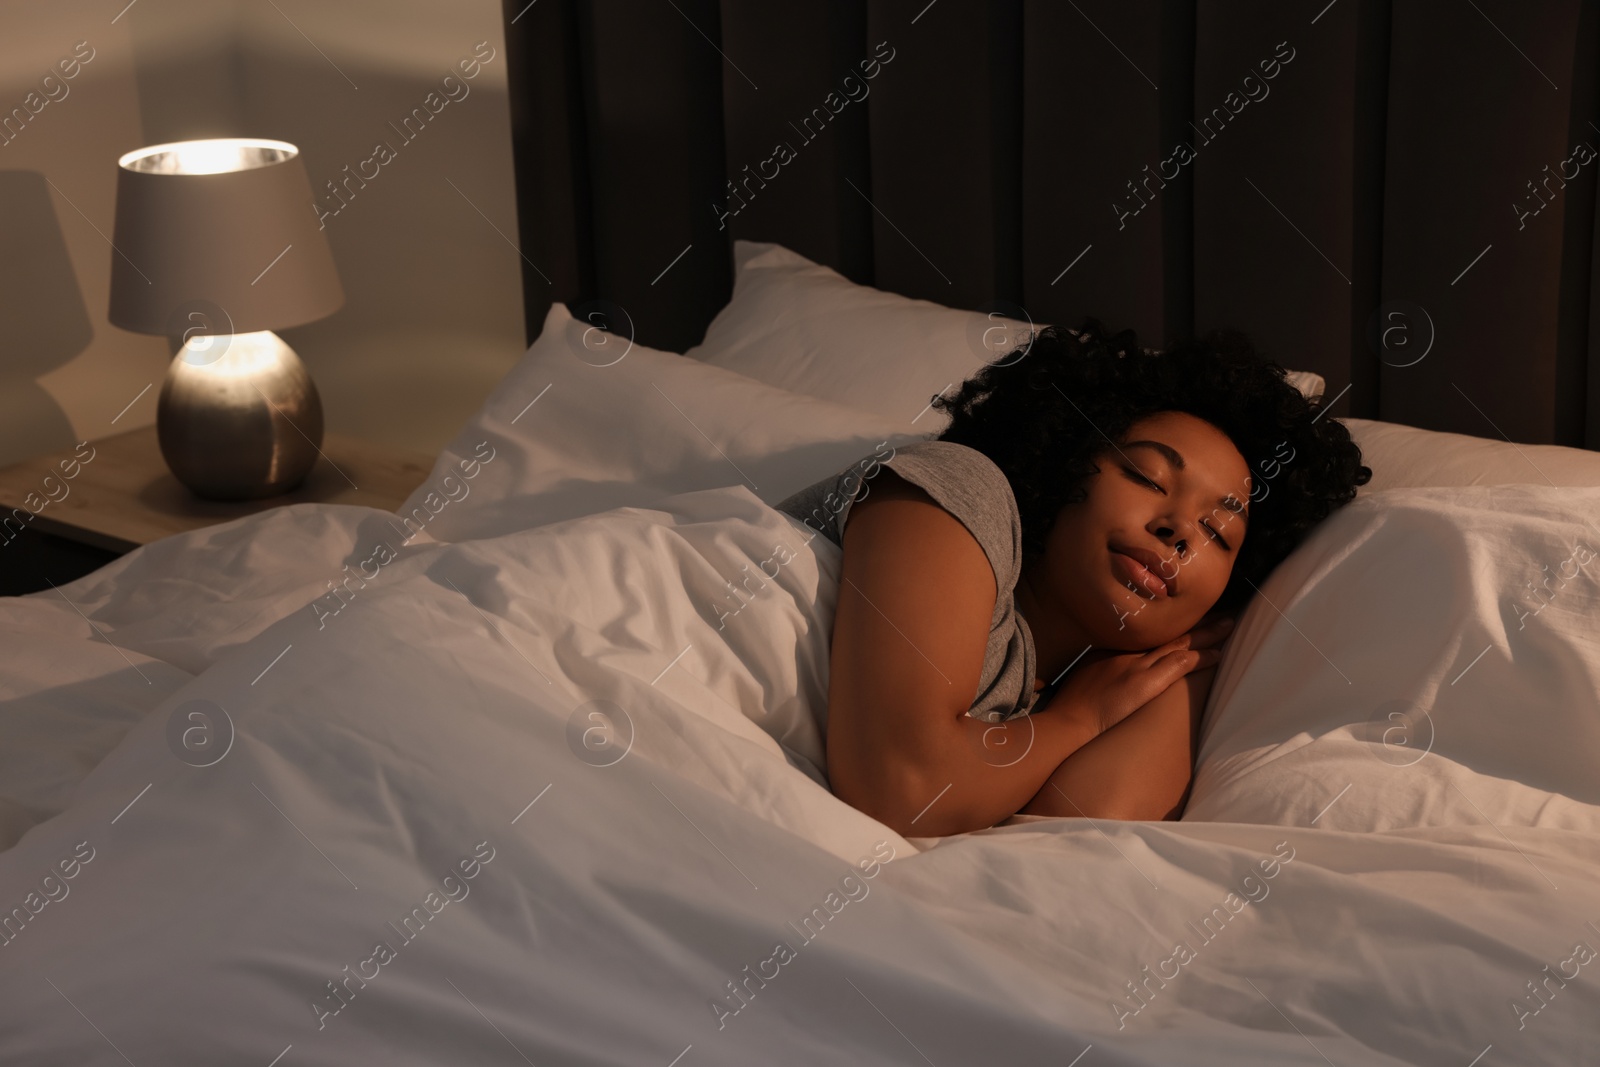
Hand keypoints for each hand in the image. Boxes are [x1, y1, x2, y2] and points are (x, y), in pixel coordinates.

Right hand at [1044, 615, 1234, 736]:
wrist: (1069, 719)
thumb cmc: (1072, 705)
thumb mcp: (1085, 675)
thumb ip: (1103, 668)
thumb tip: (1111, 671)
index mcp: (1114, 647)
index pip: (1151, 631)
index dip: (1174, 623)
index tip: (1190, 615)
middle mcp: (1128, 651)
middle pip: (1169, 632)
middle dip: (1196, 622)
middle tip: (1219, 611)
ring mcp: (1138, 665)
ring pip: (1180, 643)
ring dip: (1207, 634)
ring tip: (1228, 625)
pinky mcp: (1146, 682)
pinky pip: (1181, 665)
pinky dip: (1202, 658)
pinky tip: (1219, 653)